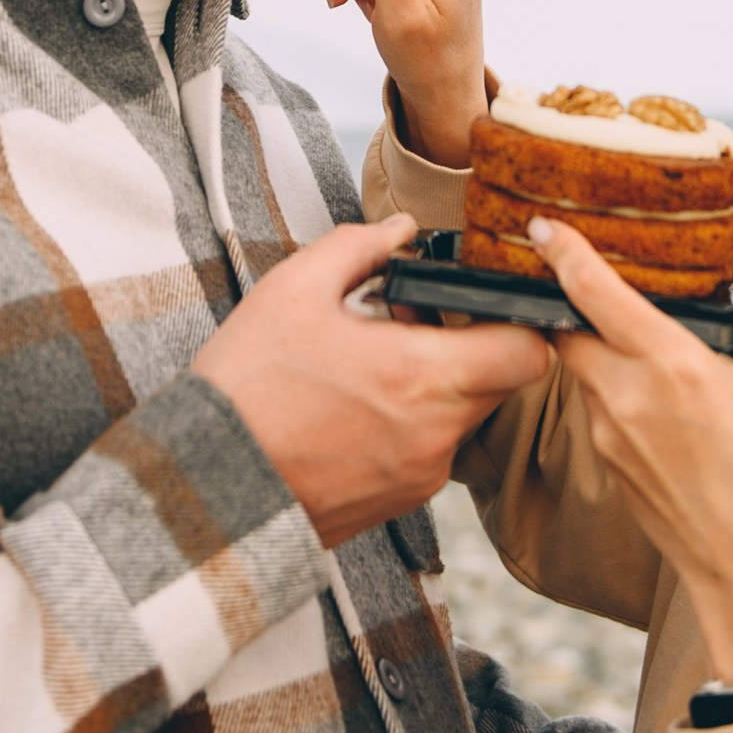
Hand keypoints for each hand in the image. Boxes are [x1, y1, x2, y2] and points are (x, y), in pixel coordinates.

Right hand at [193, 216, 549, 548]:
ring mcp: (421, 476)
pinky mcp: (400, 502)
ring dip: (436, 388)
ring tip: (370, 371)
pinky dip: (411, 426)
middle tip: (409, 328)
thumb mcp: (292, 292)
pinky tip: (355, 410)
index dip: (517, 321)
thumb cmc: (246, 388)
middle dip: (470, 348)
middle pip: (501, 383)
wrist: (204, 485)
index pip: (528, 351)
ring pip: (464, 417)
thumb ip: (357, 246)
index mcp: (421, 376)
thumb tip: (400, 230)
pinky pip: (431, 452)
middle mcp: (435, 434)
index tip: (479, 304)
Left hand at [529, 221, 732, 691]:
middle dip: (574, 304)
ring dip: (602, 351)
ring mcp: (611, 435)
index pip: (593, 291)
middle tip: (596, 284)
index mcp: (671, 364)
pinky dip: (618, 392)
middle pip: (569, 330)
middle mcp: (627, 396)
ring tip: (650, 349)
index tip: (540, 225)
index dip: (561, 251)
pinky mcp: (610, 467)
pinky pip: (602, 411)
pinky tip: (661, 404)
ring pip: (584, 371)